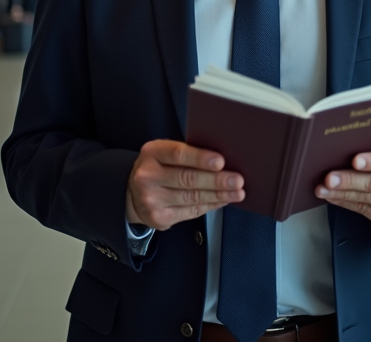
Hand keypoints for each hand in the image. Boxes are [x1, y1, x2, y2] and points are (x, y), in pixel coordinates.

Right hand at [125, 140, 243, 231]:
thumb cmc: (158, 167)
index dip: (200, 158)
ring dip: (219, 195)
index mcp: (152, 153)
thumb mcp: (165, 153)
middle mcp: (148, 176)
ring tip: (237, 192)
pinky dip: (211, 205)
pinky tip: (223, 200)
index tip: (221, 161)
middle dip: (216, 180)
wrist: (133, 193)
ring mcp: (152, 199)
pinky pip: (191, 211)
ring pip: (192, 197)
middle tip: (237, 180)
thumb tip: (223, 160)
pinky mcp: (159, 218)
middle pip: (187, 179)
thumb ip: (187, 153)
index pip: (178, 154)